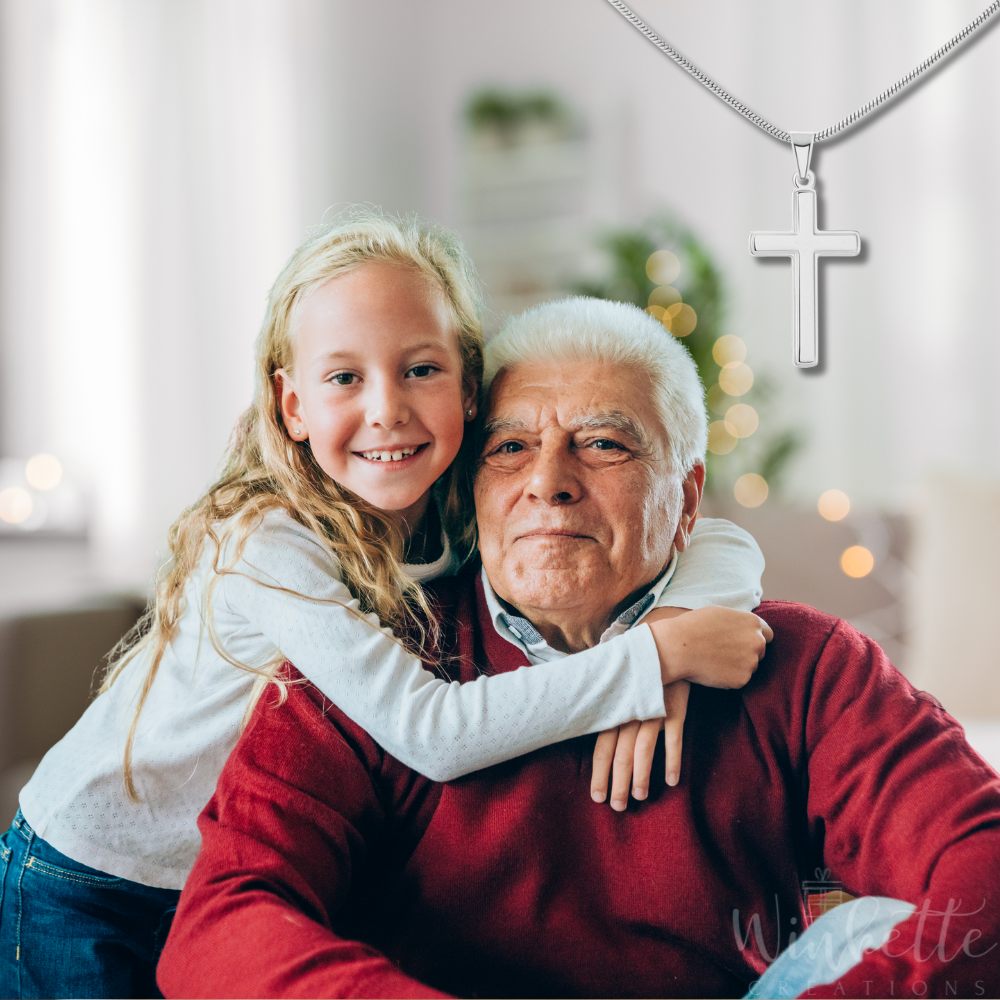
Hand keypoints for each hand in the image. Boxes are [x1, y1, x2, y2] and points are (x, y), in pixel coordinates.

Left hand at [590, 680, 690, 809]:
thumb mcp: (618, 692)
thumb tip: (590, 739)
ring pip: (644, 750)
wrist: (664, 650)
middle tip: (618, 807)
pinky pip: (674, 739)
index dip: (599, 774)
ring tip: (640, 797)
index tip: (597, 797)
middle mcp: (630, 713)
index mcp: (614, 711)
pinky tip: (672, 781)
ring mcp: (653, 711)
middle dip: (618, 783)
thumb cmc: (636, 677)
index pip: (602, 748)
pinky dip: (673, 761)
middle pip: (621, 754)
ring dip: (642, 776)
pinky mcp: (675, 709)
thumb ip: (607, 714)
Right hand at [645, 606, 772, 687]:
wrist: (678, 647)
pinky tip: (713, 670)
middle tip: (725, 653)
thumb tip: (745, 628)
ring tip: (715, 660)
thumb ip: (739, 621)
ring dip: (738, 665)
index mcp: (753, 623)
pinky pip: (739, 679)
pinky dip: (729, 677)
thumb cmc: (693, 626)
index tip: (743, 643)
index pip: (767, 634)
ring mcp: (751, 662)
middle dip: (747, 652)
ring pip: (750, 666)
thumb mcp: (720, 612)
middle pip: (760, 651)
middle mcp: (757, 642)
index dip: (755, 638)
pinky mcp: (742, 680)